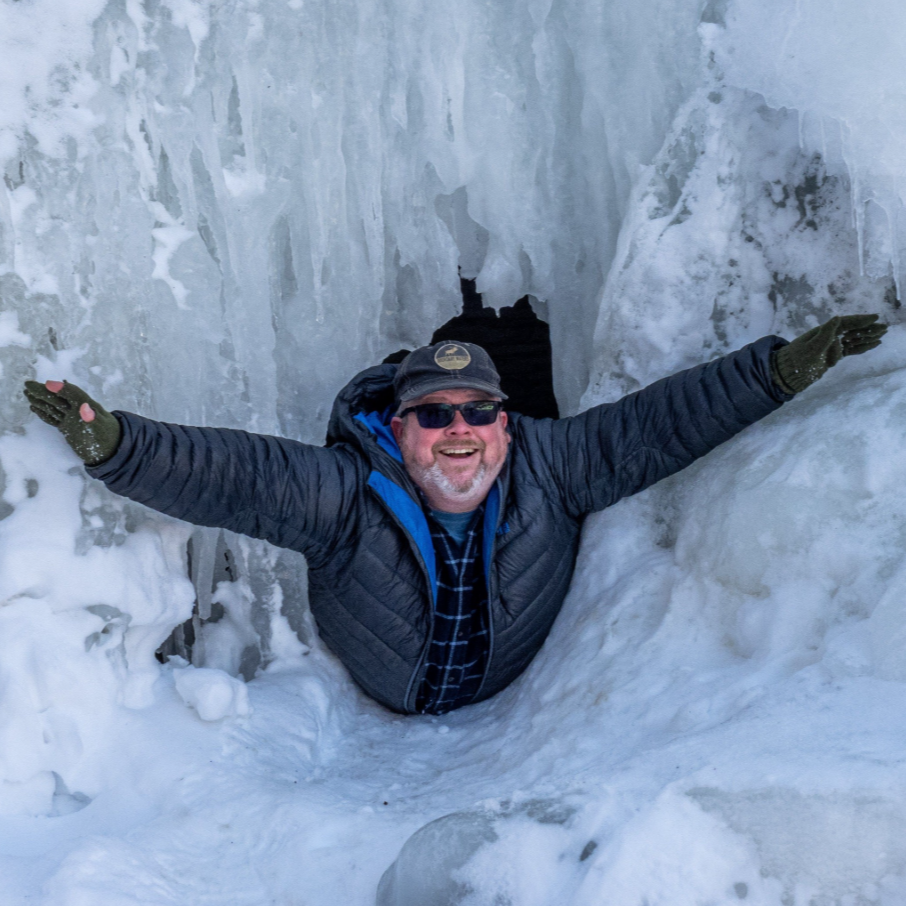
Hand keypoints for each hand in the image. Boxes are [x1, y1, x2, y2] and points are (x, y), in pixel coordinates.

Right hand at [23, 380, 121, 464]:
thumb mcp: (102, 429)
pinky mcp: (67, 428)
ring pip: (53, 407)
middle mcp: (78, 411)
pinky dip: (43, 413)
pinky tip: (35, 408)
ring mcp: (71, 420)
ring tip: (28, 393)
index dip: (61, 388)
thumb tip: (84, 407)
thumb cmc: (108, 439)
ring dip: (40, 400)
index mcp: (89, 406)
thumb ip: (92, 419)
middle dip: (43, 391)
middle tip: (28, 384)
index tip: (47, 384)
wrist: (110, 452)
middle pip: (58, 398)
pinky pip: (52, 418)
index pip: (73, 393)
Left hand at [772, 313, 886, 393]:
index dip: (860, 320)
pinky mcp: (832, 356)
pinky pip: (850, 350)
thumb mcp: (811, 348)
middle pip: (852, 330)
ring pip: (854, 340)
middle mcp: (829, 337)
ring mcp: (832, 347)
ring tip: (882, 334)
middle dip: (868, 328)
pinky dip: (861, 347)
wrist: (788, 374)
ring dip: (868, 337)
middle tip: (884, 327)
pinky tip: (872, 345)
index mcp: (824, 332)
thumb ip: (825, 334)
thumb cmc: (797, 360)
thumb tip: (837, 318)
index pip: (846, 323)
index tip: (875, 317)